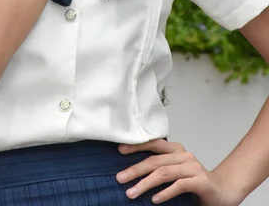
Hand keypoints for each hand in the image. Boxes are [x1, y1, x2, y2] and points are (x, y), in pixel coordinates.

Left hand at [116, 139, 240, 204]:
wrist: (222, 192)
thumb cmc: (194, 183)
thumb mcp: (174, 172)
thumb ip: (160, 168)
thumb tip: (132, 172)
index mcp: (176, 150)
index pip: (153, 144)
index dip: (136, 146)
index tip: (119, 150)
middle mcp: (184, 155)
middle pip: (155, 160)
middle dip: (135, 169)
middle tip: (120, 178)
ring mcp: (193, 167)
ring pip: (164, 173)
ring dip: (145, 183)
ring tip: (131, 193)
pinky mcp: (200, 181)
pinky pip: (179, 185)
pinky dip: (165, 193)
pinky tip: (154, 199)